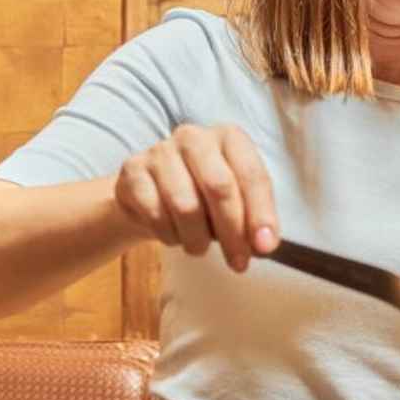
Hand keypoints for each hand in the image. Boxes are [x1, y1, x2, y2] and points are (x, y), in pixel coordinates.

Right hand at [113, 123, 278, 270]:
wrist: (150, 194)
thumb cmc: (201, 195)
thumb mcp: (234, 199)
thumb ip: (253, 217)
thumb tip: (265, 244)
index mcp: (229, 138)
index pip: (252, 174)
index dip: (261, 213)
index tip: (265, 246)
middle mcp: (195, 138)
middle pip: (219, 187)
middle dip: (232, 231)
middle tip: (239, 262)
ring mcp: (161, 151)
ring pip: (186, 205)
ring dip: (197, 238)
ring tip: (200, 246)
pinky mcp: (133, 171)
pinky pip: (155, 213)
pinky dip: (169, 235)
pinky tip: (174, 234)